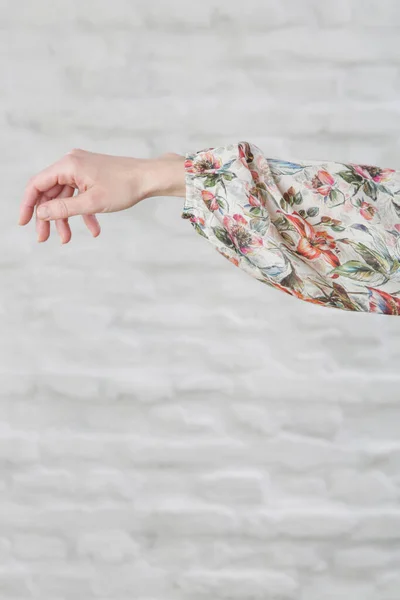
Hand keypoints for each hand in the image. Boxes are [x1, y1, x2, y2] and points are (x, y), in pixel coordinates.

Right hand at [18, 148, 185, 243]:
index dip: (28, 205)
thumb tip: (40, 213)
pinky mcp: (92, 176)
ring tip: (67, 239)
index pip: (37, 184)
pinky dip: (83, 213)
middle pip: (50, 193)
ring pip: (65, 197)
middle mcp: (72, 164)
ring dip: (66, 219)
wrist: (150, 178)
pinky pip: (80, 196)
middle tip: (45, 239)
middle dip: (48, 218)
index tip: (24, 223)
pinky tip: (94, 229)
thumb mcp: (91, 203)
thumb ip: (63, 209)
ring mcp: (82, 170)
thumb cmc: (124, 187)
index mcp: (68, 165)